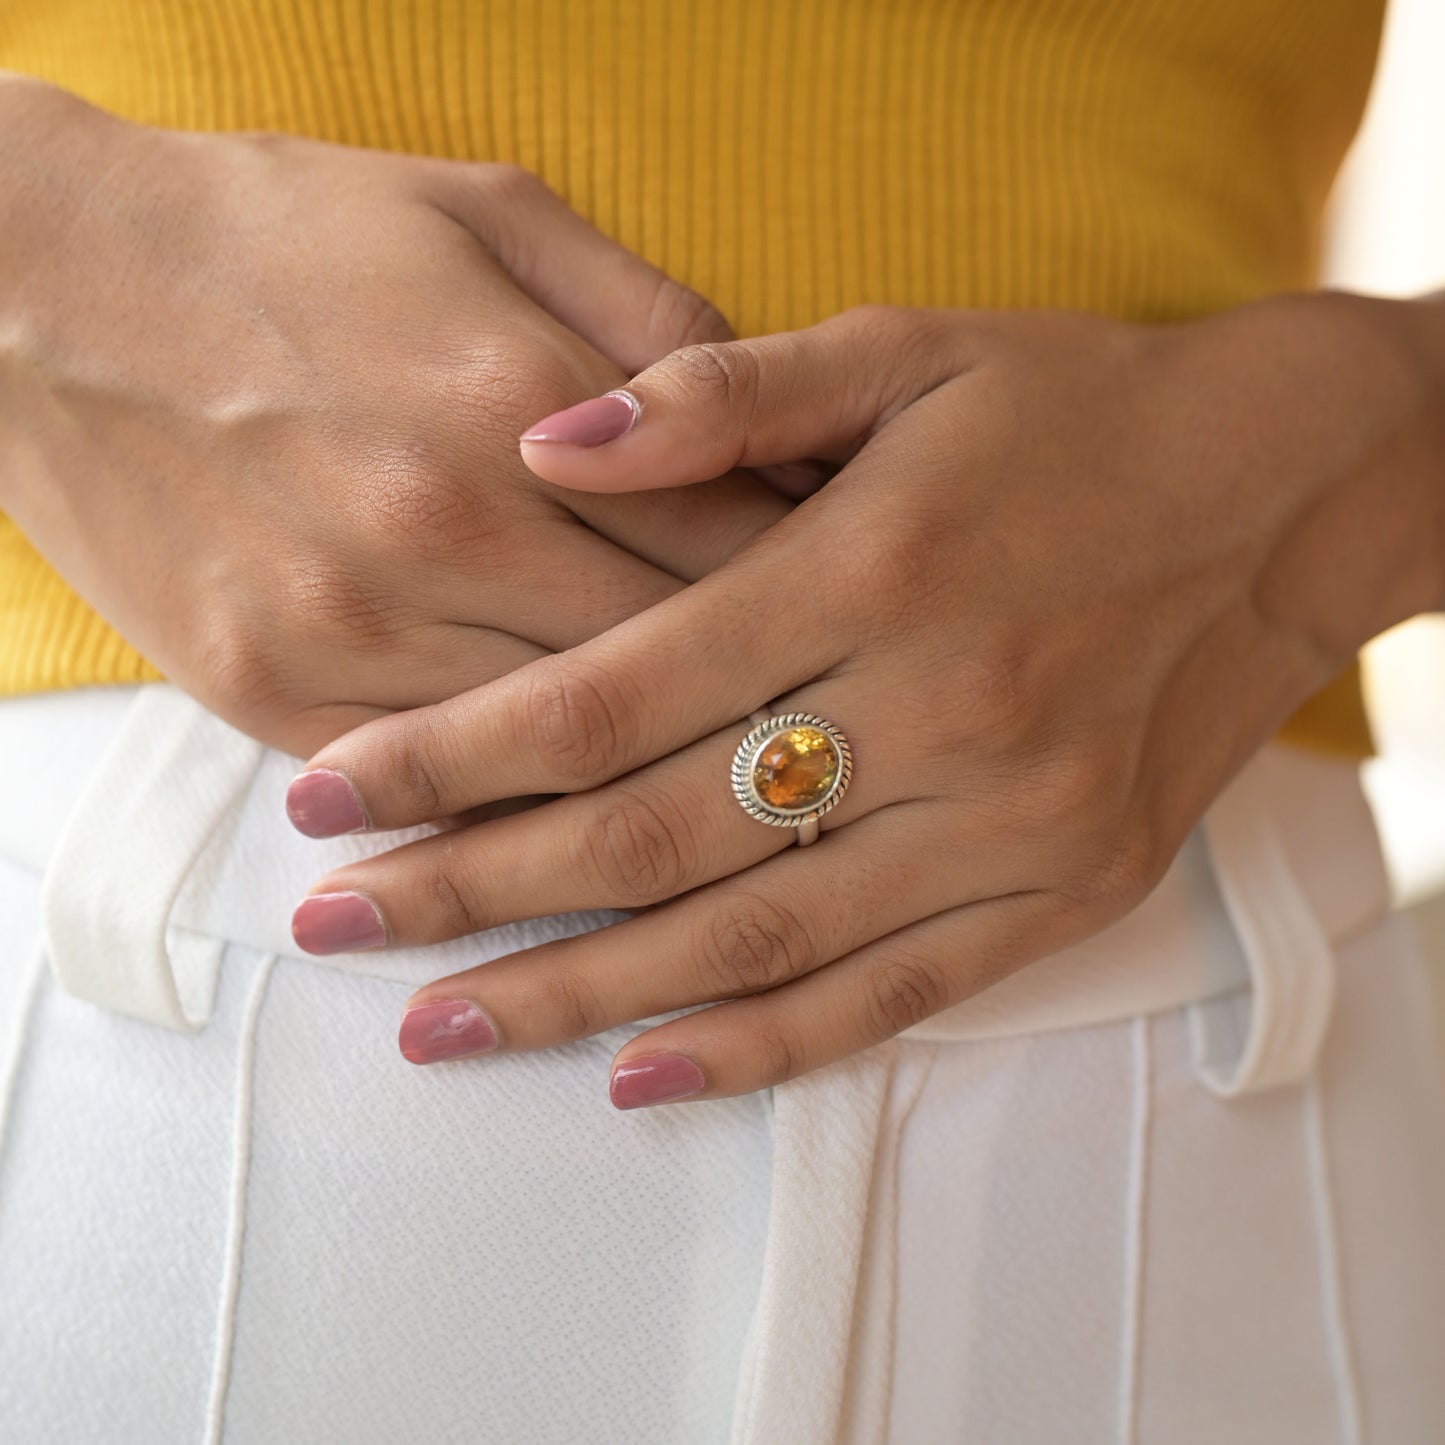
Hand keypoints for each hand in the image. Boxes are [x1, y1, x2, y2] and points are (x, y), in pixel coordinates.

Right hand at [0, 74, 787, 757]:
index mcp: (517, 405)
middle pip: (669, 661)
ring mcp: (351, 629)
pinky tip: (591, 814)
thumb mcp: (490, 211)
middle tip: (848, 721)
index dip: (825, 587)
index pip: (732, 539)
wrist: (46, 288)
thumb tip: (781, 427)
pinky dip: (524, 803)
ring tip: (749, 791)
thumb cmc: (288, 236)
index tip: (876, 619)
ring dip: (664, 774)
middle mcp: (442, 532)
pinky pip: (441, 784)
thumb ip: (652, 319)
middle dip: (772, 695)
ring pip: (565, 748)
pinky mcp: (270, 694)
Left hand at [286, 292, 1444, 1103]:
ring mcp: (1009, 819)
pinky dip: (761, 1046)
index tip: (334, 801)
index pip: (612, 689)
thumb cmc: (1081, 409)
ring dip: (582, 994)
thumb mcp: (911, 350)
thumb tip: (543, 443)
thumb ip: (722, 392)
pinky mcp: (1064, 889)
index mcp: (875, 565)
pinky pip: (893, 995)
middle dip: (476, 889)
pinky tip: (643, 1075)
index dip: (454, 755)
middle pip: (656, 831)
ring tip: (444, 1027)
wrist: (1284, 492)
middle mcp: (939, 708)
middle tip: (338, 933)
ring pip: (755, 938)